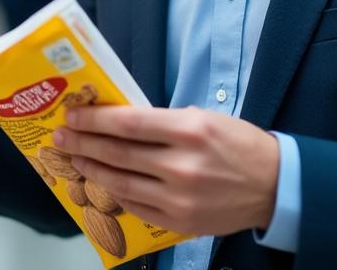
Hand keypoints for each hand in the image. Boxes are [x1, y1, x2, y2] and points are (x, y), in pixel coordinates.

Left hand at [52, 106, 278, 236]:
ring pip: (120, 183)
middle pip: (117, 153)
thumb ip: (163, 122)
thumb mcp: (205, 118)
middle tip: (61, 137)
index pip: (128, 123)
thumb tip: (120, 121)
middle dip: (83, 143)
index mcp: (189, 130)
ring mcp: (179, 198)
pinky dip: (115, 194)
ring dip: (91, 169)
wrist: (274, 185)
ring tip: (75, 159)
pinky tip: (103, 183)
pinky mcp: (180, 222)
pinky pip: (135, 207)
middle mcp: (182, 165)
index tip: (73, 115)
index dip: (94, 119)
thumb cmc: (239, 145)